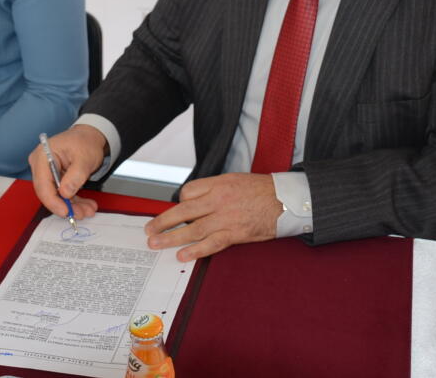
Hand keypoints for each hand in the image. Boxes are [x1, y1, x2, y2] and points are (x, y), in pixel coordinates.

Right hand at [29, 125, 106, 220]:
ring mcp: (47, 173)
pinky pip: (62, 194)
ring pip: (56, 196)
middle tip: (81, 214)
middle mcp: (41, 165)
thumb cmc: (85, 142)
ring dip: (73, 205)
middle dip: (65, 205)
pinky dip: (74, 201)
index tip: (66, 211)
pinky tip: (86, 206)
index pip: (42, 184)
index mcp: (43, 156)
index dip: (53, 201)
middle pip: (48, 192)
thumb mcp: (84, 158)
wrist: (90, 137)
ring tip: (88, 210)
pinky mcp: (55, 179)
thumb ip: (75, 175)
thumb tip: (65, 193)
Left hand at [144, 173, 282, 261]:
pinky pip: (211, 243)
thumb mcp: (235, 180)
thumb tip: (196, 201)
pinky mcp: (235, 233)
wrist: (286, 200)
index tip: (178, 211)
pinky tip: (183, 255)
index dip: (180, 203)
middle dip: (162, 222)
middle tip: (149, 230)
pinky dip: (195, 250)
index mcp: (218, 183)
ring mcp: (225, 217)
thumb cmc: (263, 190)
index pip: (187, 192)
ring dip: (171, 237)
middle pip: (182, 211)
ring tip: (156, 244)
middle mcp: (218, 199)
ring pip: (191, 229)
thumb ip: (215, 189)